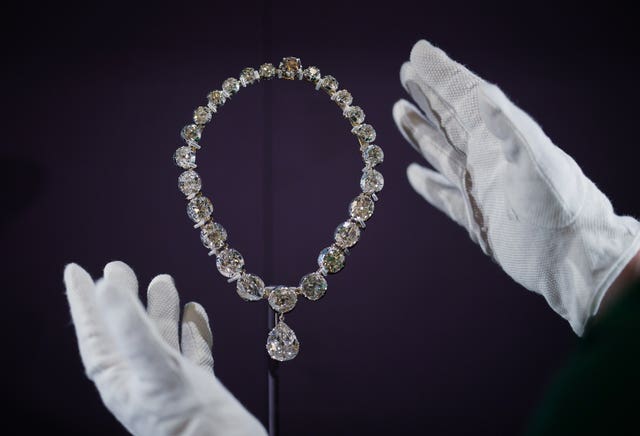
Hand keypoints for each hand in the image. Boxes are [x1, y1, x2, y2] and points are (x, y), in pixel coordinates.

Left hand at [64, 261, 266, 435]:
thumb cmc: (189, 427)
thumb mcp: (156, 371)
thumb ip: (133, 329)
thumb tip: (106, 287)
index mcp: (120, 379)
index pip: (94, 332)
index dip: (83, 301)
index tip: (76, 271)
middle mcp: (141, 380)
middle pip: (125, 330)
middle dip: (123, 298)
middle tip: (120, 267)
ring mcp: (169, 385)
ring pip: (159, 338)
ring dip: (160, 309)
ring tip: (164, 280)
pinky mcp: (197, 389)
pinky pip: (190, 351)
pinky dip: (192, 330)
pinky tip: (196, 313)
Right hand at [393, 40, 639, 333]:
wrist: (570, 258)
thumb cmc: (557, 207)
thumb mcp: (532, 159)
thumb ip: (503, 124)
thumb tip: (472, 88)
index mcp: (500, 137)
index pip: (465, 96)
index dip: (441, 74)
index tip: (417, 54)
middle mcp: (487, 157)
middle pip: (450, 118)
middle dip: (428, 95)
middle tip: (405, 73)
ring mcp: (478, 186)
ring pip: (441, 152)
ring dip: (420, 132)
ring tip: (398, 112)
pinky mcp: (473, 216)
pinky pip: (442, 194)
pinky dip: (427, 184)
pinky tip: (412, 174)